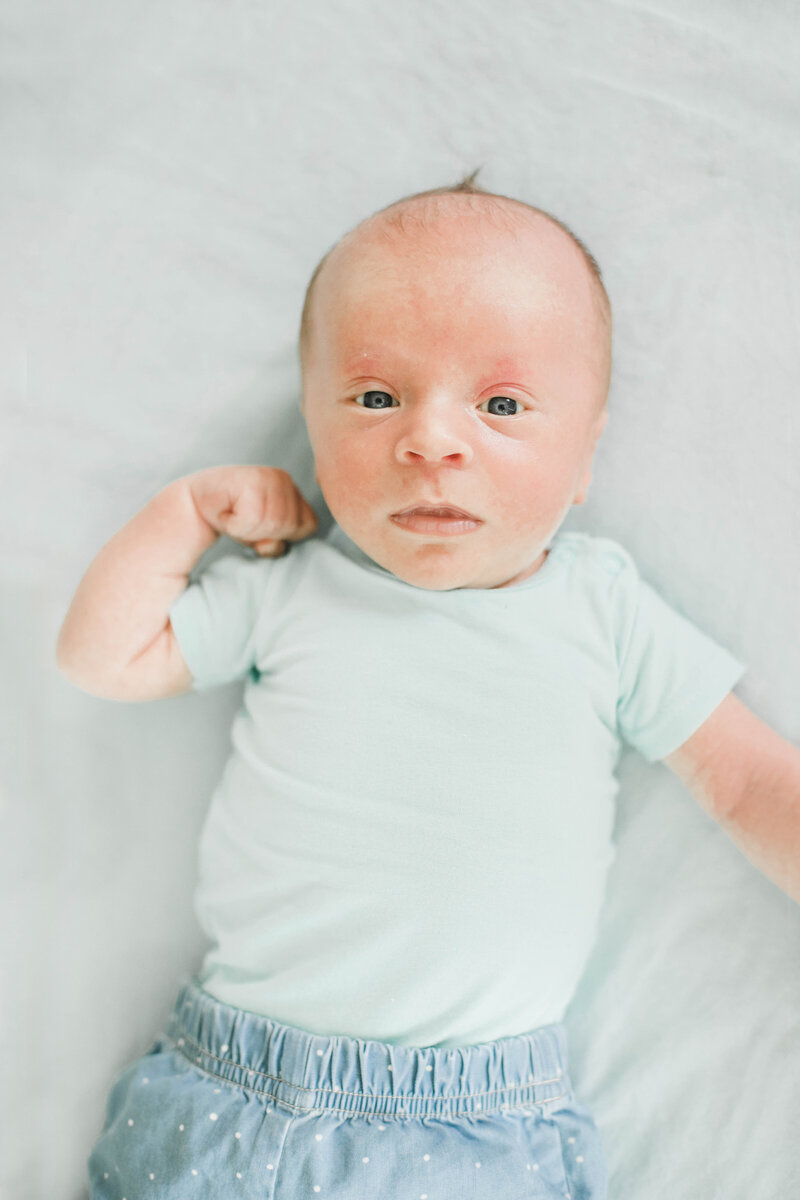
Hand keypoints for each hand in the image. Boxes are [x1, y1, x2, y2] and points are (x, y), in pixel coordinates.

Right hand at [187, 464, 317, 555]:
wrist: (195, 504)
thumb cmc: (233, 519)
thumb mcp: (263, 537)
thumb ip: (277, 545)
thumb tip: (271, 544)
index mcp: (294, 490)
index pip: (310, 525)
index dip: (284, 536)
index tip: (258, 525)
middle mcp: (284, 479)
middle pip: (291, 527)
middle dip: (263, 534)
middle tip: (242, 521)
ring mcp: (269, 477)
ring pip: (274, 524)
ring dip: (248, 530)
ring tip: (234, 516)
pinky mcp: (252, 480)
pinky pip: (253, 520)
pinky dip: (236, 526)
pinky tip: (227, 512)